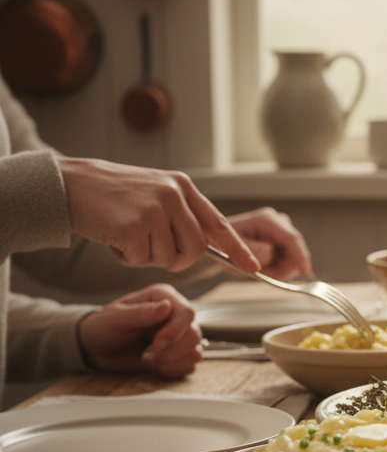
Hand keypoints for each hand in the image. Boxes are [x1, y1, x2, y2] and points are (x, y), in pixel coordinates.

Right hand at [58, 158, 260, 272]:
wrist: (69, 184)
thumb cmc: (112, 195)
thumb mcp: (155, 192)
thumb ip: (181, 214)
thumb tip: (205, 247)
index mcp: (183, 187)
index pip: (219, 223)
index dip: (237, 249)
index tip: (253, 267)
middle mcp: (173, 195)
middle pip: (195, 250)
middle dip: (175, 259)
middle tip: (149, 249)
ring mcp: (154, 209)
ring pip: (168, 257)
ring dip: (146, 257)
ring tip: (127, 235)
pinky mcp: (133, 225)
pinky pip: (141, 259)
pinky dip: (126, 257)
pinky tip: (113, 237)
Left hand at [77, 284, 202, 376]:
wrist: (98, 349)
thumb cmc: (103, 328)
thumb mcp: (115, 319)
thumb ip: (140, 313)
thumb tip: (166, 307)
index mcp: (163, 298)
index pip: (187, 313)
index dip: (175, 331)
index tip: (156, 345)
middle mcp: (176, 314)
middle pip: (194, 335)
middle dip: (170, 351)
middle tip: (147, 355)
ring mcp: (180, 334)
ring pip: (194, 351)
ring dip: (170, 361)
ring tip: (147, 359)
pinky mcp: (180, 353)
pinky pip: (189, 365)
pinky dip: (172, 370)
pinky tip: (155, 365)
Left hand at [227, 207, 312, 279]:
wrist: (218, 243)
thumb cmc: (220, 244)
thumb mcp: (230, 249)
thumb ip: (250, 251)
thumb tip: (271, 252)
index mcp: (267, 220)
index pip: (291, 238)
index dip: (300, 255)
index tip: (306, 270)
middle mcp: (279, 222)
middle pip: (294, 249)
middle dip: (283, 268)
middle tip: (264, 277)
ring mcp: (282, 231)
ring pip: (293, 257)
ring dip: (279, 269)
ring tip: (259, 271)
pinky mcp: (283, 240)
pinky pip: (290, 259)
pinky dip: (279, 268)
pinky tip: (265, 268)